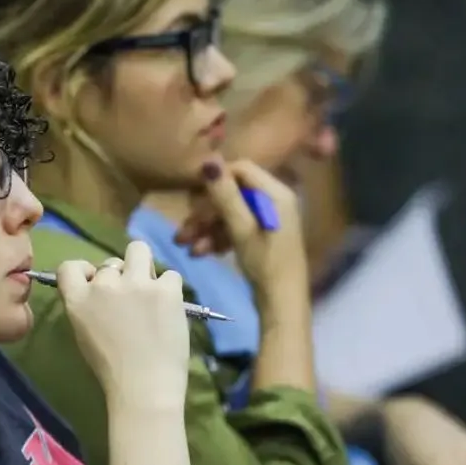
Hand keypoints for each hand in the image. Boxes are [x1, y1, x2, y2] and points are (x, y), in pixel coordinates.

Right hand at [57, 240, 188, 407]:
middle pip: (110, 262)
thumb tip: (100, 290)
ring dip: (143, 266)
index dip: (85, 270)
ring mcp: (136, 283)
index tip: (95, 283)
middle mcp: (104, 284)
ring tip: (151, 290)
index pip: (70, 266)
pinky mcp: (166, 289)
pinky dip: (170, 288)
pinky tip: (169, 308)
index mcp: (78, 299)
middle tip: (130, 299)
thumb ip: (86, 307)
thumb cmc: (111, 370)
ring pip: (139, 250)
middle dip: (120, 276)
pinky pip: (170, 274)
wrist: (144, 387)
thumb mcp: (83, 334)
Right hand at [174, 160, 305, 295]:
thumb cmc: (265, 264)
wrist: (282, 304)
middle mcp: (274, 200)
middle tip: (183, 232)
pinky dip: (218, 237)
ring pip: (230, 212)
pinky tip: (203, 253)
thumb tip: (208, 159)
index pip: (240, 169)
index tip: (192, 200)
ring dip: (207, 228)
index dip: (215, 181)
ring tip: (187, 247)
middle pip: (233, 192)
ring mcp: (269, 218)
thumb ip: (225, 195)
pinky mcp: (262, 234)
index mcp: (276, 193)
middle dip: (206, 212)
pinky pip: (236, 226)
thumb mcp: (241, 230)